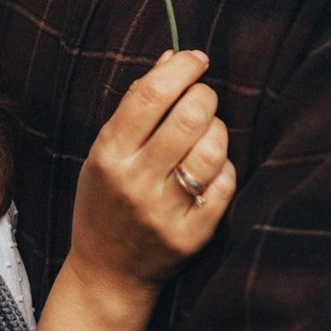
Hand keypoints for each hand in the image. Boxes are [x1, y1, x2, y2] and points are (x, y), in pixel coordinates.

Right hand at [67, 49, 235, 302]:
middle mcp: (134, 181)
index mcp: (108, 153)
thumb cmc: (105, 200)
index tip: (196, 59)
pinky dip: (225, 168)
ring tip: (208, 132)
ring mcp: (163, 211)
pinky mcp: (190, 237)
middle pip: (188, 116)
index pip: (151, 94)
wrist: (107, 274)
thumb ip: (137, 103)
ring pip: (212, 149)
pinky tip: (212, 167)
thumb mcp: (105, 150)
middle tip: (202, 97)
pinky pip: (225, 186)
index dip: (181, 69)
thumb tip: (173, 57)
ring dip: (218, 129)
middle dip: (204, 95)